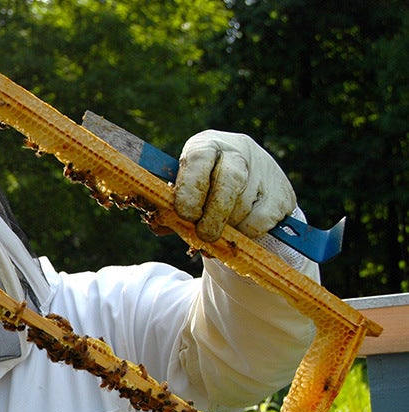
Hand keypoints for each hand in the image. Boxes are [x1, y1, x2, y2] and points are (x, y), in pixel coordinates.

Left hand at [174, 130, 296, 241]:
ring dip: (228, 227)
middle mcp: (238, 150)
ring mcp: (265, 169)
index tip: (185, 214)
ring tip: (220, 229)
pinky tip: (240, 228)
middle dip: (214, 214)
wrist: (249, 180)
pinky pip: (261, 221)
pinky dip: (247, 232)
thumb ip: (170, 207)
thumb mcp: (185, 189)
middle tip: (204, 235)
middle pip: (229, 181)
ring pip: (244, 207)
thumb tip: (159, 225)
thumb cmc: (204, 188)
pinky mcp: (283, 193)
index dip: (190, 189)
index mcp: (206, 145)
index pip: (199, 159)